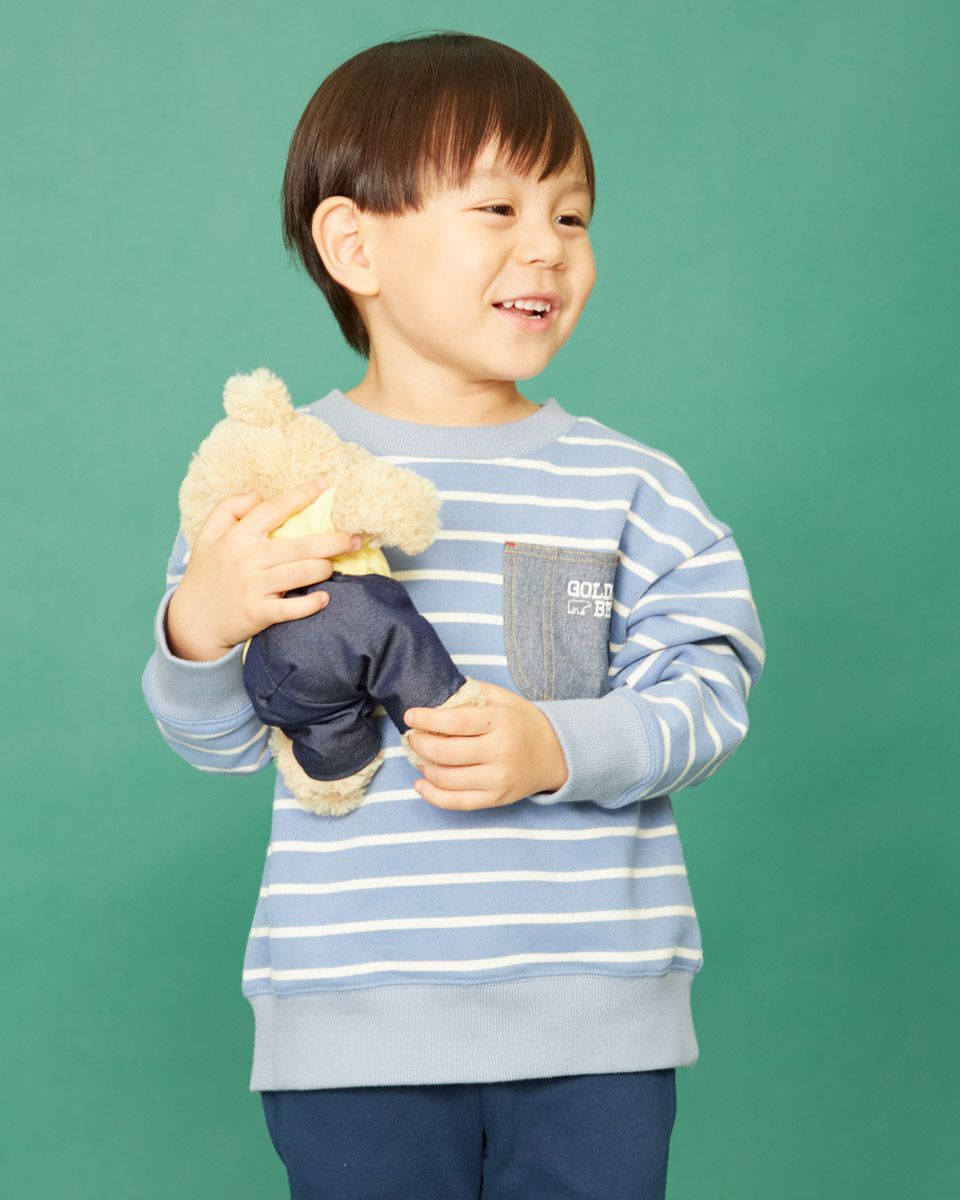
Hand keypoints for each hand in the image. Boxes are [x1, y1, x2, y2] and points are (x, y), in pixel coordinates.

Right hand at [166, 478, 359, 660]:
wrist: (191, 622)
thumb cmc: (204, 576)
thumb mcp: (207, 536)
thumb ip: (228, 508)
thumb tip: (257, 493)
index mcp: (237, 536)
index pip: (273, 509)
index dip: (301, 496)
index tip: (324, 486)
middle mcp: (248, 559)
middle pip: (298, 545)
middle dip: (332, 540)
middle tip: (355, 538)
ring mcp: (254, 587)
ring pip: (299, 573)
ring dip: (323, 568)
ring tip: (335, 565)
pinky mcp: (258, 613)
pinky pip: (290, 608)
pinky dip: (310, 604)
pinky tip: (325, 598)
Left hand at [403, 681, 568, 809]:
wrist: (556, 754)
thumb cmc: (524, 723)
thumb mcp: (505, 699)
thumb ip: (474, 691)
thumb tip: (440, 692)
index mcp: (501, 723)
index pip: (456, 722)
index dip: (428, 719)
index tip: (411, 716)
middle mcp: (500, 753)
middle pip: (447, 753)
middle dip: (421, 744)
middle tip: (412, 737)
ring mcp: (498, 779)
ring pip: (448, 779)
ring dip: (424, 767)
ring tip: (418, 756)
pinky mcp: (496, 799)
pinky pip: (457, 803)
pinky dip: (433, 796)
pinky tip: (420, 784)